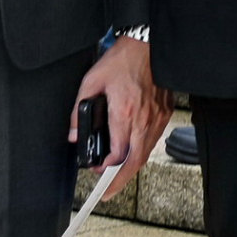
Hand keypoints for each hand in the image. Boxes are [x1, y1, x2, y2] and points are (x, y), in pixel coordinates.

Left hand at [76, 34, 164, 191]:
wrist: (146, 44)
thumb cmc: (122, 59)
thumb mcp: (92, 81)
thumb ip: (79, 109)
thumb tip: (72, 132)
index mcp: (124, 112)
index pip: (117, 153)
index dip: (105, 168)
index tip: (96, 171)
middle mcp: (143, 119)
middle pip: (134, 161)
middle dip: (120, 181)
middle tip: (107, 192)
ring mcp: (157, 117)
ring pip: (145, 153)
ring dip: (131, 168)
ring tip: (117, 177)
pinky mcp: (164, 112)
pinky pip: (153, 140)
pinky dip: (142, 152)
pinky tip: (132, 153)